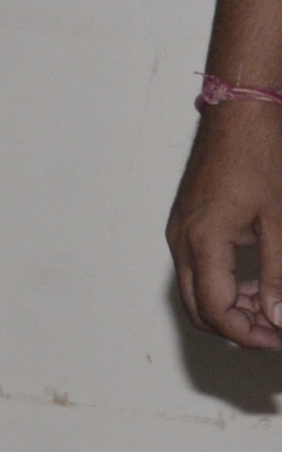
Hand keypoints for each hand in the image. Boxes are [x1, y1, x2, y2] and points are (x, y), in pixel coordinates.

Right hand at [172, 100, 281, 347]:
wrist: (241, 113)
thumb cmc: (261, 157)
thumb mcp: (279, 222)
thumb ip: (278, 275)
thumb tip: (277, 319)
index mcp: (203, 240)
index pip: (217, 310)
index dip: (249, 335)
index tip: (280, 338)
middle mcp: (182, 239)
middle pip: (198, 309)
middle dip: (237, 328)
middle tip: (277, 329)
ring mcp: (180, 230)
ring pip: (197, 291)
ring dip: (232, 308)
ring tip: (273, 305)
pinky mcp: (187, 223)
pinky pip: (198, 270)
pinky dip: (225, 286)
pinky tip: (256, 282)